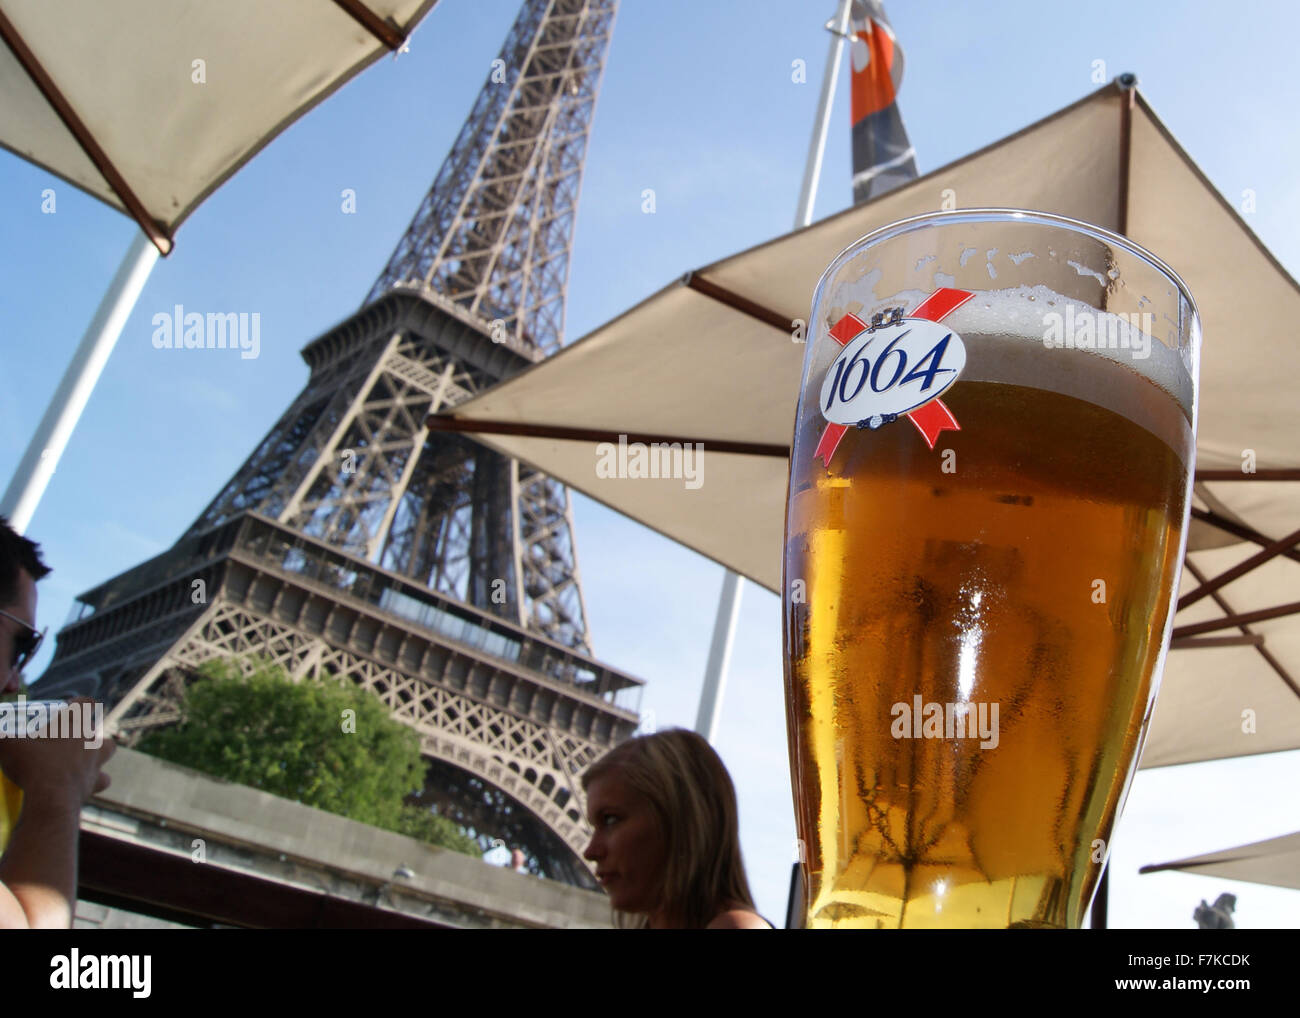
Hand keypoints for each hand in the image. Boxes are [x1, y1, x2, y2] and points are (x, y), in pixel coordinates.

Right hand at [0, 698, 115, 807]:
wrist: (51, 798)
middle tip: (64, 739)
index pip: (85, 702)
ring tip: (80, 758)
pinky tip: (83, 782)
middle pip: (94, 728)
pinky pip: (103, 778)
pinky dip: (96, 779)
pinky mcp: (96, 782)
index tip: (68, 706)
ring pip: (108, 749)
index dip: (78, 702)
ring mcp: (96, 761)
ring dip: (98, 751)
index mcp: (73, 723)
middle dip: (83, 731)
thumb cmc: (32, 765)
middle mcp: (90, 739)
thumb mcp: (7, 746)